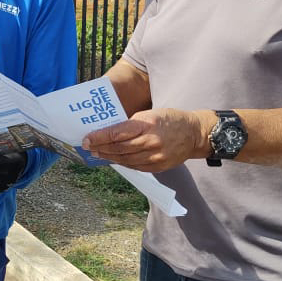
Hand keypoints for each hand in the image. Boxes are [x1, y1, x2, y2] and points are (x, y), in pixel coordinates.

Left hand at [82, 109, 211, 172]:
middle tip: (87, 147)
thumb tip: (109, 133)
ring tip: (97, 153)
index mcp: (147, 125)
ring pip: (125, 160)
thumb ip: (131, 124)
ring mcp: (155, 157)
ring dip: (108, 157)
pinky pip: (135, 166)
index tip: (86, 139)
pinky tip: (114, 159)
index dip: (99, 137)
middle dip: (100, 148)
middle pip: (119, 148)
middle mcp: (151, 142)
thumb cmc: (170, 120)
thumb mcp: (150, 114)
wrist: (194, 134)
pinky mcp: (158, 167)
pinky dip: (122, 162)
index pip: (117, 133)